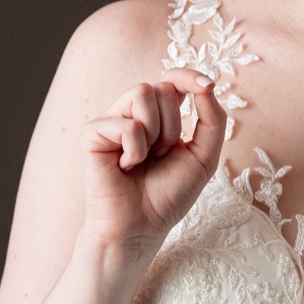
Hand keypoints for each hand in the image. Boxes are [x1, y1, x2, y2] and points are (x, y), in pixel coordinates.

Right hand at [80, 70, 225, 261]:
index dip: (188, 76)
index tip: (207, 85)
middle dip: (173, 125)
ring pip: (142, 93)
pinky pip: (126, 124)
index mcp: (157, 116)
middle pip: (161, 87)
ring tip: (144, 159)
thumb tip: (207, 85)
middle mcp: (132, 113)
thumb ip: (212, 120)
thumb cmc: (168, 196)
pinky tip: (125, 167)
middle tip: (160, 156)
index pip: (172, 80)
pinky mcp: (92, 133)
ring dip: (155, 133)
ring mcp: (110, 121)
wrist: (141, 228)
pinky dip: (135, 150)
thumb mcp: (204, 157)